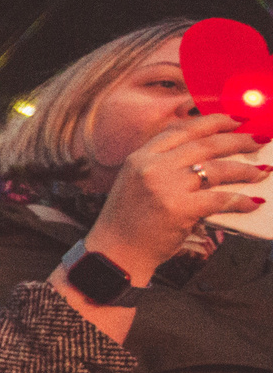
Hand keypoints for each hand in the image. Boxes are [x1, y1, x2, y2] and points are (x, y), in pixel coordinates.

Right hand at [83, 112, 266, 281]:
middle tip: (258, 140)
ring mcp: (165, 187)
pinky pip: (220, 199)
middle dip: (238, 140)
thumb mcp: (135, 182)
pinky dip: (240, 201)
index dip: (213, 121)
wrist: (115, 253)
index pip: (182, 130)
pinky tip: (253, 202)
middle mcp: (151, 167)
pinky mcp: (179, 209)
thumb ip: (161, 164)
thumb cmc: (128, 221)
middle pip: (205, 144)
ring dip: (244, 169)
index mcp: (140, 157)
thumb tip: (203, 157)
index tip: (235, 119)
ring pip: (217, 169)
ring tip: (260, 171)